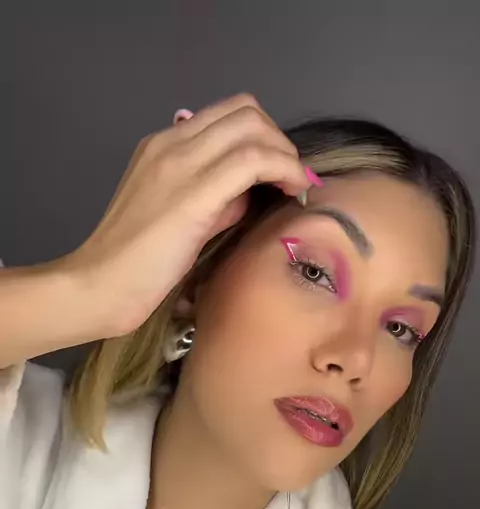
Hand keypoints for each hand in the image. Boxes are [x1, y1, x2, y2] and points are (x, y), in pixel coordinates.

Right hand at [64, 93, 314, 337]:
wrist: (99, 285)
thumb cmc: (135, 266)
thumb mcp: (179, 220)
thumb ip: (215, 201)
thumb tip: (248, 194)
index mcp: (162, 146)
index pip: (226, 115)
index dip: (263, 137)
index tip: (278, 172)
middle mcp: (171, 143)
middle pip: (245, 110)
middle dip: (278, 140)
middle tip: (290, 179)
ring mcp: (181, 162)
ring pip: (253, 127)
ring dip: (285, 154)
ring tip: (294, 188)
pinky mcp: (195, 192)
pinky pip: (253, 160)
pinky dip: (284, 169)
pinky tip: (293, 193)